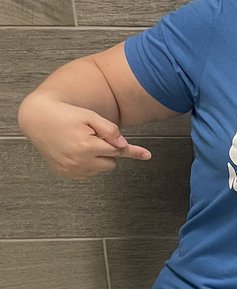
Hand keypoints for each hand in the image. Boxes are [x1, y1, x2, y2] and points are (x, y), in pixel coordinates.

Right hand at [19, 95, 151, 178]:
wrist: (37, 119)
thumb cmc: (65, 114)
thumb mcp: (89, 115)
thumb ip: (108, 129)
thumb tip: (123, 144)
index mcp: (87, 146)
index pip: (118, 150)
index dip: (132, 150)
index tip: (147, 155)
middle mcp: (79, 161)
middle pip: (111, 163)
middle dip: (107, 151)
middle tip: (93, 137)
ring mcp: (71, 170)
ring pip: (100, 169)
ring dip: (97, 158)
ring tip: (81, 142)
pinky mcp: (65, 174)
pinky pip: (87, 173)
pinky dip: (86, 164)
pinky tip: (75, 150)